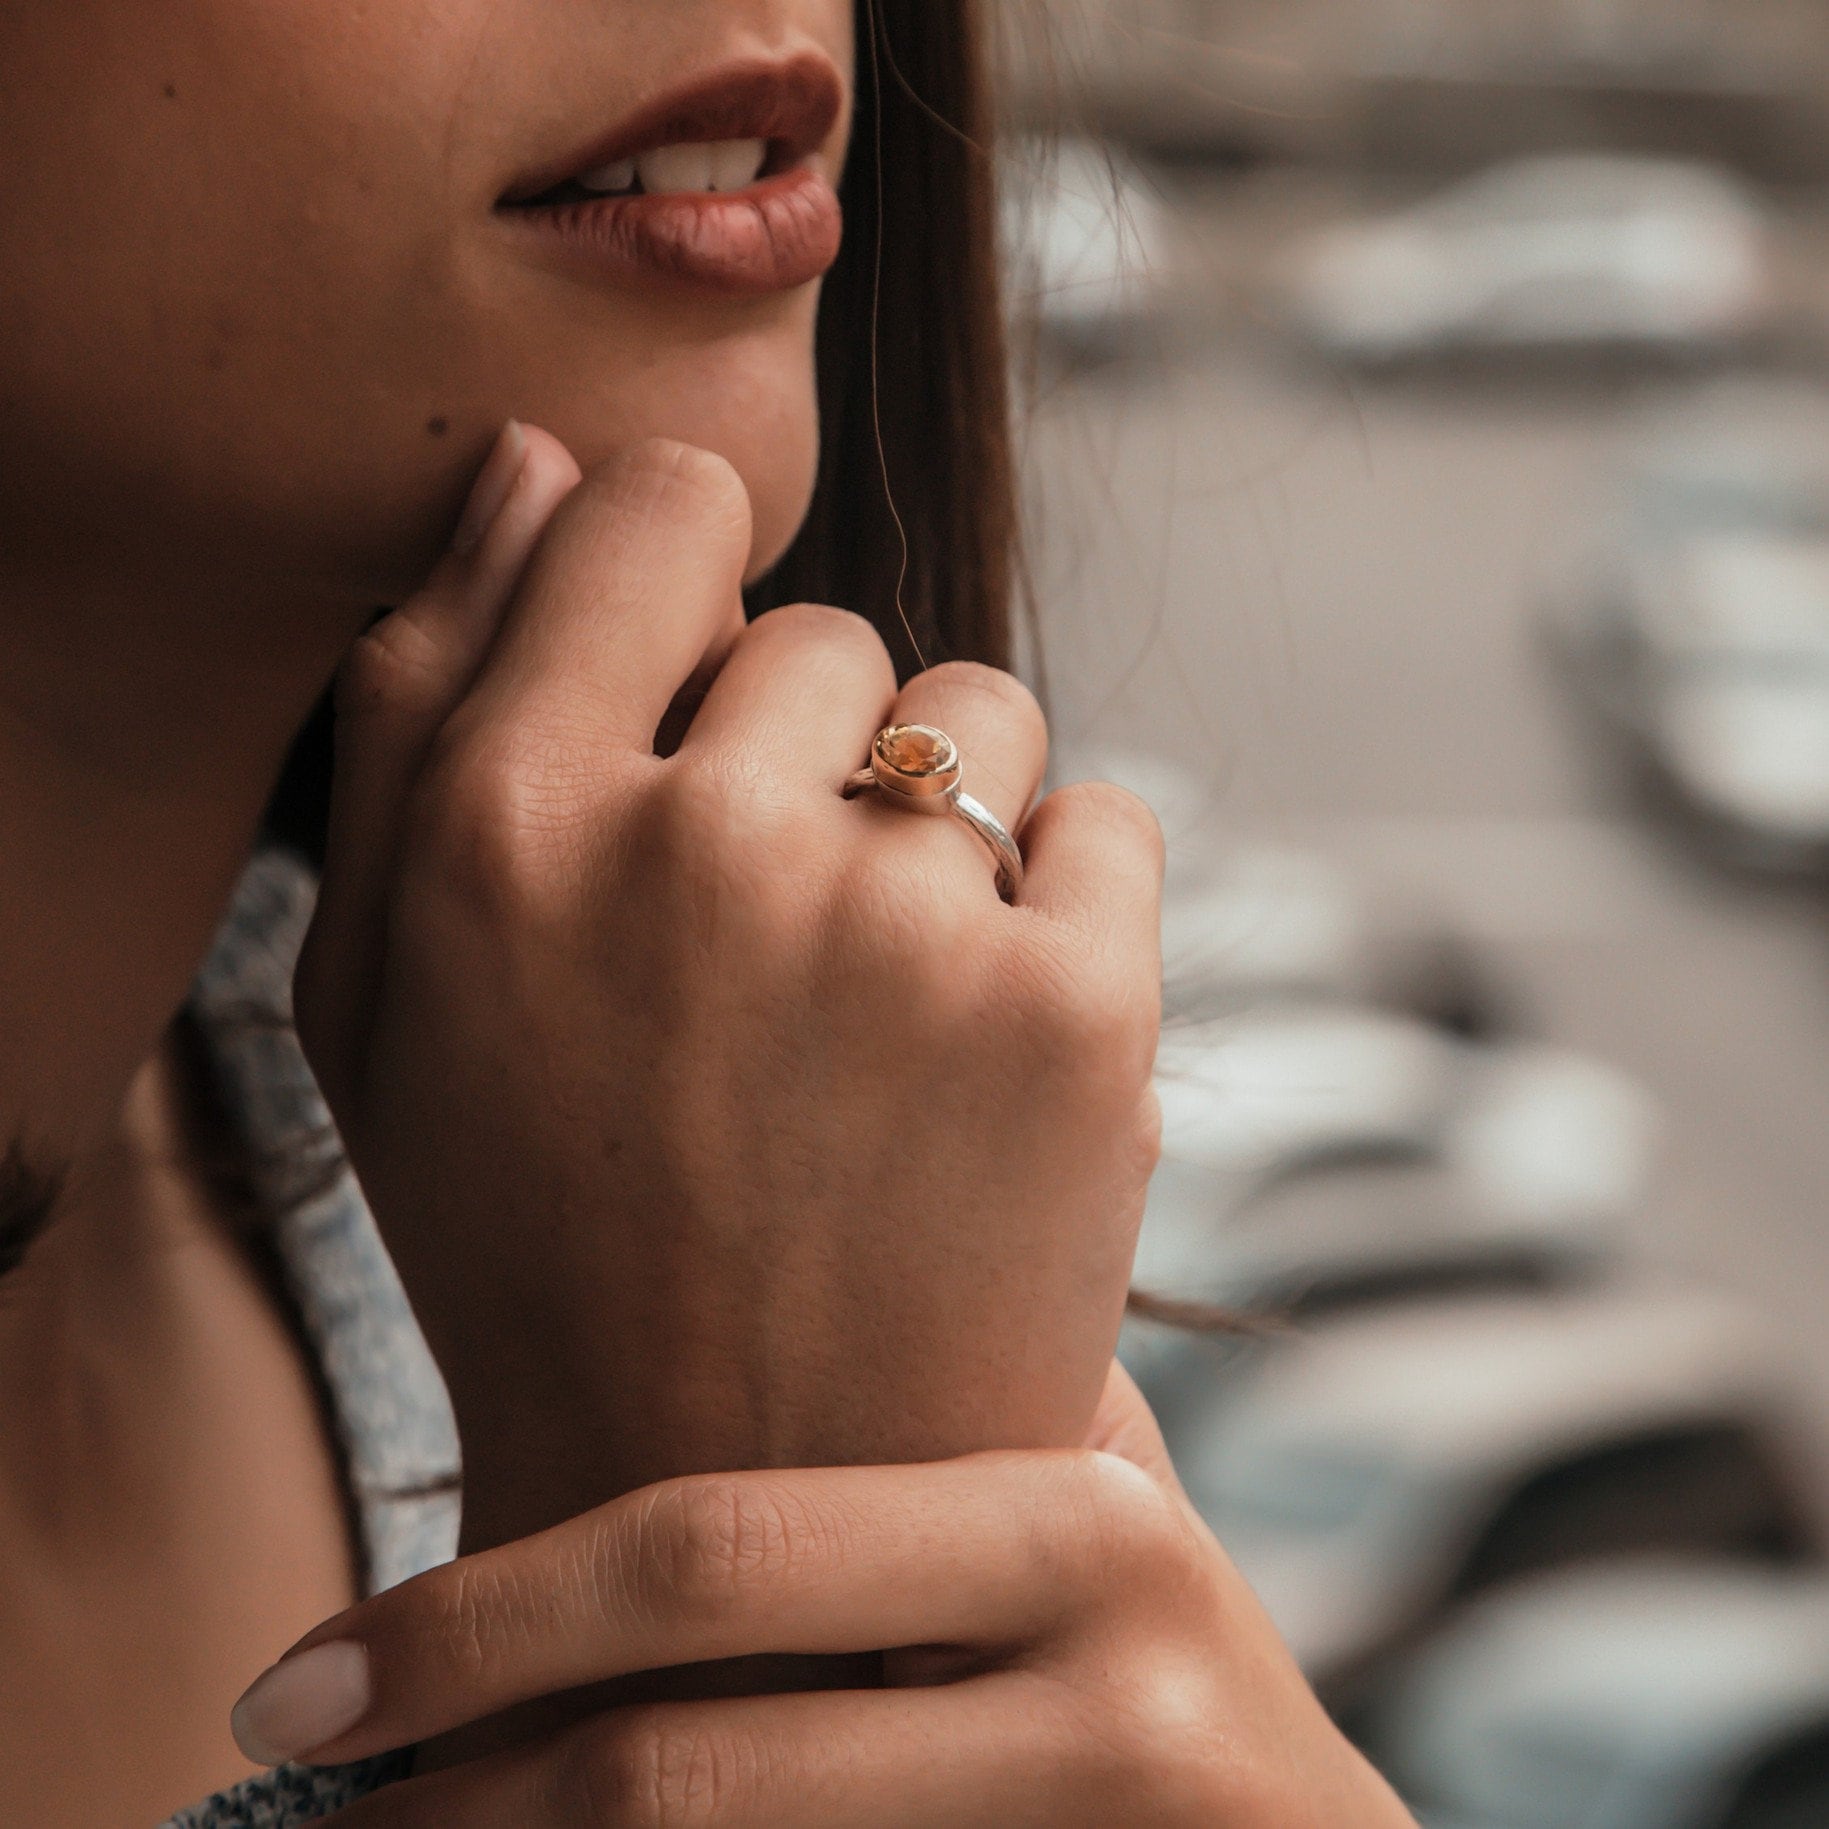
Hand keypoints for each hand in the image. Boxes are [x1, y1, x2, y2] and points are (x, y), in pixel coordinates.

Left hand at [227, 1366, 1414, 1827]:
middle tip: (289, 1769)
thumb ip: (953, 1380)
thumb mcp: (1073, 1485)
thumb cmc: (1142, 1641)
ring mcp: (1123, 1786)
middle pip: (690, 1732)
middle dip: (460, 1753)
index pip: (712, 1545)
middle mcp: (1107, 1630)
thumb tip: (737, 1206)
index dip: (478, 1618)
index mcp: (1070, 1491)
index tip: (306, 1675)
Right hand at [296, 429, 1164, 1548]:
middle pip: (828, 632)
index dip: (690, 580)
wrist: (748, 1500)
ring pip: (979, 713)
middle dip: (807, 753)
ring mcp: (906, 933)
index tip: (701, 680)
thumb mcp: (384, 996)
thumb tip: (539, 464)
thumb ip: (418, 705)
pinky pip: (1112, 818)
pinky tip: (991, 1034)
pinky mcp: (1079, 1018)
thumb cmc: (544, 1237)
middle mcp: (704, 850)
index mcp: (507, 828)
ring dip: (943, 822)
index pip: (657, 510)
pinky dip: (1069, 900)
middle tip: (775, 942)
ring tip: (883, 1000)